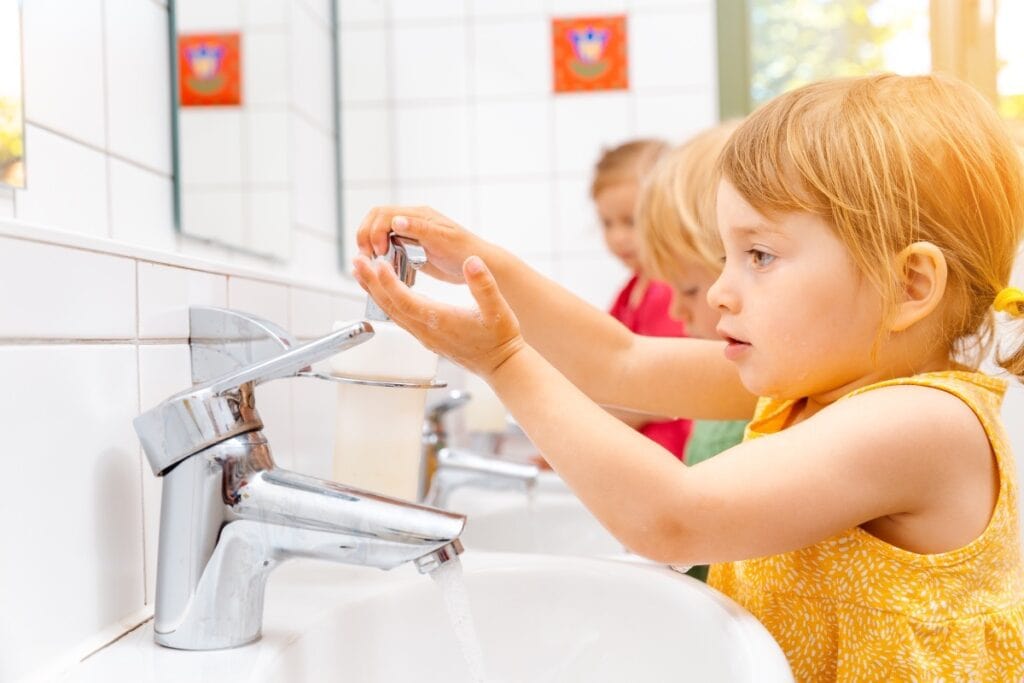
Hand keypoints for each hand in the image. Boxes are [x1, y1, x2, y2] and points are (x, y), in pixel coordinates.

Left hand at [352, 252, 525, 378]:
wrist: (502, 365)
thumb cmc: (500, 338)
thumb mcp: (497, 308)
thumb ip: (483, 284)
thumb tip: (472, 262)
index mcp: (440, 320)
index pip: (405, 300)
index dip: (388, 282)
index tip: (376, 264)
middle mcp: (426, 330)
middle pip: (390, 306)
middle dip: (371, 283)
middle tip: (356, 261)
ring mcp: (424, 335)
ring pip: (391, 312)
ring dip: (375, 292)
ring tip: (361, 272)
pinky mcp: (426, 337)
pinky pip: (399, 317)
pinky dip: (387, 301)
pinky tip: (382, 291)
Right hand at [356, 206, 486, 284]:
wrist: (480, 266)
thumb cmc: (467, 252)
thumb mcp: (444, 240)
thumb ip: (420, 229)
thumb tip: (396, 221)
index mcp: (419, 215)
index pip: (383, 214)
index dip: (374, 232)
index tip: (379, 252)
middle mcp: (412, 221)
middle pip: (375, 219)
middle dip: (366, 236)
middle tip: (369, 258)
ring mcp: (410, 234)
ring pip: (379, 232)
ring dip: (370, 245)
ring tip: (372, 264)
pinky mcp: (411, 248)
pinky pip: (388, 245)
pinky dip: (379, 254)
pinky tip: (381, 267)